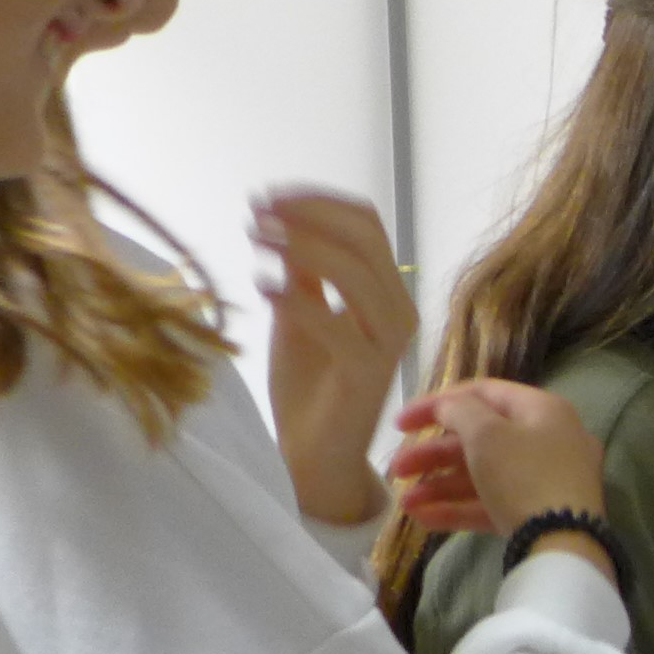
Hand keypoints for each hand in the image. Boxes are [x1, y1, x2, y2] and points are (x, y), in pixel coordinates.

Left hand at [256, 193, 415, 527]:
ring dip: (300, 245)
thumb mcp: (299, 314)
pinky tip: (261, 286)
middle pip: (364, 238)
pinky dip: (294, 298)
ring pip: (355, 271)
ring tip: (255, 238)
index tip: (266, 198)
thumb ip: (302, 273)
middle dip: (307, 216)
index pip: (366, 225)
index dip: (318, 202)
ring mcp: (389, 341)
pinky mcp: (369, 370)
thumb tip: (283, 221)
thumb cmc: (310, 387)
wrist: (317, 454)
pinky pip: (334, 321)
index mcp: (387, 293)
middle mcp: (399, 310)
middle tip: (256, 212)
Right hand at [385, 381, 605, 546]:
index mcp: (542, 410)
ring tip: (404, 502)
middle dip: (432, 454)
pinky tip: (421, 519)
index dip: (438, 403)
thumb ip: (459, 411)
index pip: (484, 393)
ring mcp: (545, 481)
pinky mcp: (538, 516)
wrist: (564, 544)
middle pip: (480, 439)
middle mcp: (548, 441)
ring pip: (482, 475)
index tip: (399, 423)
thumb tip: (449, 406)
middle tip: (396, 469)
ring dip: (438, 485)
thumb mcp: (487, 434)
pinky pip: (493, 504)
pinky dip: (458, 509)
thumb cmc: (524, 475)